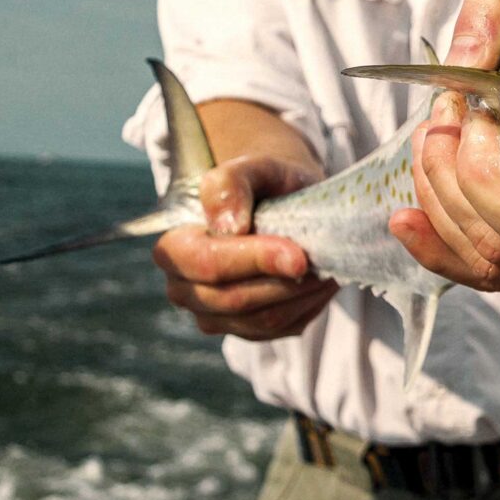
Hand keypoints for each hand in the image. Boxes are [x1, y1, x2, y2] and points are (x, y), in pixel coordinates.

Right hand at [152, 155, 337, 339]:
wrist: (283, 203)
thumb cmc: (263, 184)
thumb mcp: (250, 168)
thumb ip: (230, 185)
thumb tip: (229, 226)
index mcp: (174, 249)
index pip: (207, 264)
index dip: (254, 261)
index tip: (298, 256)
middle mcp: (186, 290)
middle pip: (235, 299)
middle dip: (284, 280)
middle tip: (320, 259)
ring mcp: (216, 317)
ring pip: (263, 320)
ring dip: (303, 294)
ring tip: (325, 265)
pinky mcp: (250, 331)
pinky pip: (284, 328)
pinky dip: (310, 305)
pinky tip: (320, 280)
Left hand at [390, 0, 499, 291]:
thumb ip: (493, 19)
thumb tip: (456, 71)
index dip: (481, 168)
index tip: (464, 107)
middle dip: (449, 177)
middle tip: (437, 119)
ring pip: (496, 263)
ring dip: (439, 202)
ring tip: (424, 145)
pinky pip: (491, 276)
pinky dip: (438, 251)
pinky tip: (404, 220)